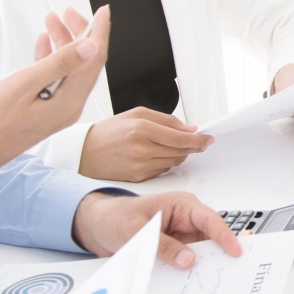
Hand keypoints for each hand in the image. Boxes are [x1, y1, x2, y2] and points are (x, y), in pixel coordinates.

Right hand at [0, 7, 110, 196]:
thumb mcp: (25, 85)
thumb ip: (59, 64)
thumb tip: (90, 46)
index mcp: (69, 102)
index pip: (94, 59)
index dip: (99, 32)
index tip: (102, 10)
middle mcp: (69, 107)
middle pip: (85, 62)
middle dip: (79, 33)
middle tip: (68, 12)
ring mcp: (58, 110)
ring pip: (69, 69)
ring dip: (63, 43)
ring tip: (51, 21)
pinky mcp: (45, 111)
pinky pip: (56, 80)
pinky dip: (51, 59)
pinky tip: (43, 43)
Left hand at [71, 190, 242, 268]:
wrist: (98, 226)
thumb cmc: (116, 217)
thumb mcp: (137, 230)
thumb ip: (163, 245)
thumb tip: (187, 258)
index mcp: (181, 206)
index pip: (209, 220)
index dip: (225, 236)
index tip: (235, 250)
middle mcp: (185, 220)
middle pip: (209, 239)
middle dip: (218, 254)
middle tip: (226, 270)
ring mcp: (180, 237)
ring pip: (199, 253)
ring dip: (201, 266)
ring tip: (206, 280)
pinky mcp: (173, 251)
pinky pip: (185, 263)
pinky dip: (187, 273)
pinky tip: (187, 282)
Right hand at [79, 108, 213, 181]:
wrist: (85, 153)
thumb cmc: (109, 132)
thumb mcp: (137, 114)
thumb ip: (167, 120)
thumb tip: (189, 129)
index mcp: (142, 129)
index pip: (181, 138)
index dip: (199, 139)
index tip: (208, 139)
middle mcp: (142, 149)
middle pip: (181, 151)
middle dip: (193, 147)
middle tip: (198, 142)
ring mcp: (140, 166)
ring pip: (174, 162)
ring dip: (180, 154)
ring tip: (174, 146)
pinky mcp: (138, 178)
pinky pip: (163, 171)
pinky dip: (167, 162)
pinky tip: (160, 155)